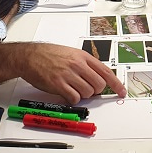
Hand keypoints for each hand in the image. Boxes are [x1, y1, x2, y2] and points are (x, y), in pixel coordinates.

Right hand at [10, 43, 125, 103]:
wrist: (29, 56)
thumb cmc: (50, 54)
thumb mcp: (72, 53)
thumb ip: (86, 64)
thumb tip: (98, 78)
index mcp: (83, 57)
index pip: (106, 72)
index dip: (116, 84)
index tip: (122, 92)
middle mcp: (78, 65)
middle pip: (99, 85)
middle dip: (96, 91)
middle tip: (87, 89)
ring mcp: (68, 74)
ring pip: (88, 92)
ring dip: (83, 95)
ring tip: (73, 88)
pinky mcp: (58, 84)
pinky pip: (74, 98)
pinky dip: (73, 99)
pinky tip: (67, 93)